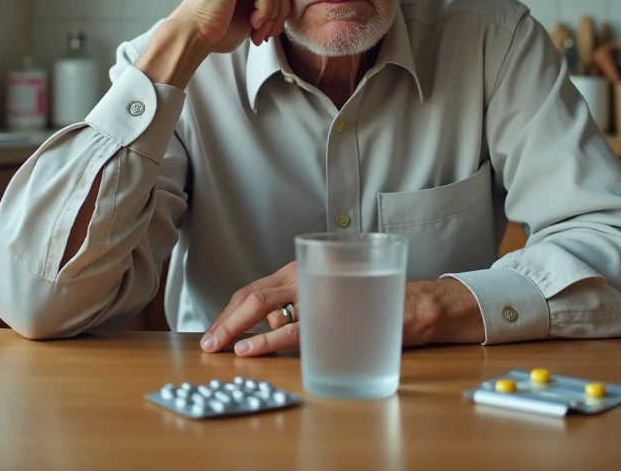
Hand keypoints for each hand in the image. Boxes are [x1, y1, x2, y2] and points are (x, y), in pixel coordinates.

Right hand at [172, 0, 291, 53]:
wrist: (192, 37)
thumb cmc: (218, 30)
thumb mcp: (252, 11)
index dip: (281, 6)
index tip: (269, 30)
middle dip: (280, 10)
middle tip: (266, 34)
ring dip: (273, 14)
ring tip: (259, 31)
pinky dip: (266, 10)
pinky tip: (253, 23)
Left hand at [199, 266, 485, 356]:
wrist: (412, 305)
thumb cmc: (367, 301)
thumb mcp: (325, 298)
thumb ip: (297, 309)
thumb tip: (266, 329)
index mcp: (301, 270)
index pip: (253, 290)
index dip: (228, 313)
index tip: (213, 333)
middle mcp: (304, 274)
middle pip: (251, 296)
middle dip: (224, 321)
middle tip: (208, 343)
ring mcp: (317, 291)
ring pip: (265, 307)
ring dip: (237, 328)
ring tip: (222, 346)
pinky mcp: (332, 314)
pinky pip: (292, 328)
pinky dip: (266, 340)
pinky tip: (250, 349)